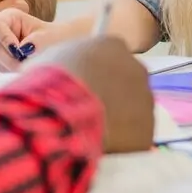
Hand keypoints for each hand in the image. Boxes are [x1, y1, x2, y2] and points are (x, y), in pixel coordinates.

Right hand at [0, 10, 83, 71]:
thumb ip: (38, 40)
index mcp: (9, 17)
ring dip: (14, 65)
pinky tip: (27, 64)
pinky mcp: (1, 60)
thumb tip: (24, 49)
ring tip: (32, 62)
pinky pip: (3, 68)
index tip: (18, 50)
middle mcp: (0, 31)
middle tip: (27, 64)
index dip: (4, 38)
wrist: (57, 45)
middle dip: (11, 58)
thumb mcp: (48, 35)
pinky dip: (15, 69)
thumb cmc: (52, 35)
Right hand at [25, 36, 154, 152]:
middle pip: (124, 83)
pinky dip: (120, 143)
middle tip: (84, 111)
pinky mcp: (146, 132)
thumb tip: (56, 70)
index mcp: (112, 46)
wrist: (61, 119)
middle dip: (108, 96)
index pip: (108, 56)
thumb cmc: (49, 86)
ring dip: (115, 119)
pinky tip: (98, 147)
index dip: (93, 73)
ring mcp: (145, 101)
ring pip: (132, 111)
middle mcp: (136, 68)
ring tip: (89, 132)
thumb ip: (60, 61)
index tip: (80, 86)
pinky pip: (133, 137)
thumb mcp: (45, 62)